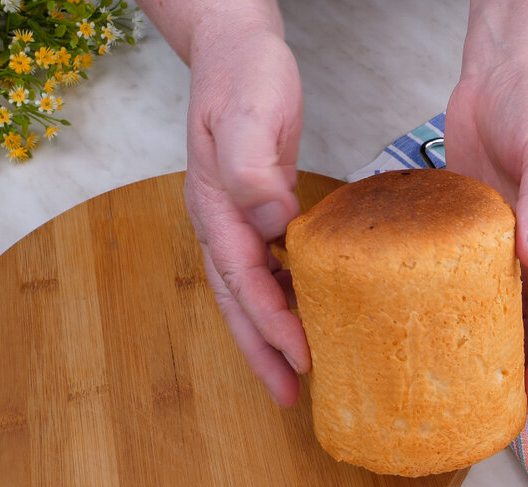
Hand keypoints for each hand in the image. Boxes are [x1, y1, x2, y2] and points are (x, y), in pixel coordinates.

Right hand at [183, 13, 308, 406]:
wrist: (236, 48)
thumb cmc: (242, 76)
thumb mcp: (248, 114)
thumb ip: (252, 169)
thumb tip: (272, 221)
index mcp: (215, 208)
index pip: (243, 282)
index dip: (270, 324)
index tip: (302, 357)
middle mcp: (222, 222)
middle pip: (238, 303)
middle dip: (260, 353)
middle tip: (287, 396)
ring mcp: (239, 220)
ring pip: (252, 293)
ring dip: (272, 335)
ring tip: (298, 375)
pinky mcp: (260, 212)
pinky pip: (271, 269)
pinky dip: (286, 299)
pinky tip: (311, 316)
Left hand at [446, 65, 527, 414]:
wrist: (505, 74)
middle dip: (514, 372)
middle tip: (480, 407)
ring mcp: (501, 247)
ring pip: (494, 312)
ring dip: (478, 346)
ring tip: (447, 381)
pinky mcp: (467, 233)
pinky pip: (459, 281)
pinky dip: (446, 306)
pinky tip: (418, 324)